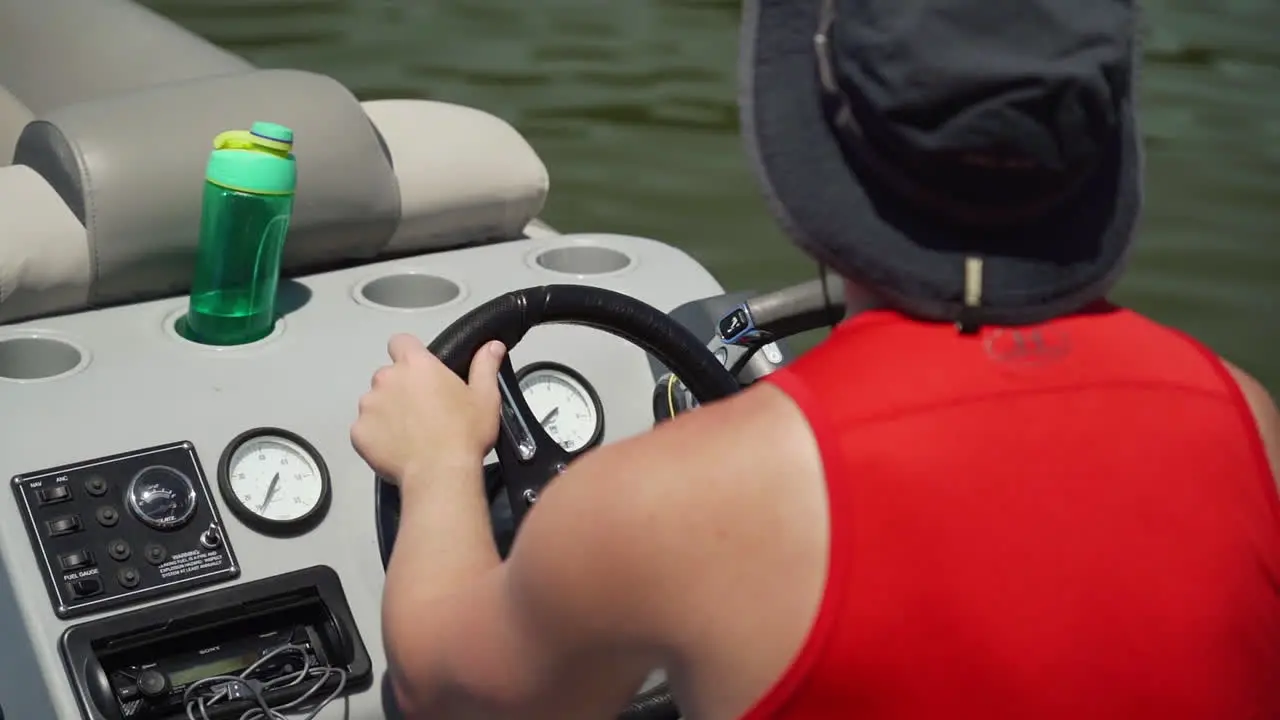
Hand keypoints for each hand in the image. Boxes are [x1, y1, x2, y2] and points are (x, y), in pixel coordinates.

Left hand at [351, 334, 505, 484]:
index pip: (400, 342)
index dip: (408, 353)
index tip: (419, 370)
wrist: (440, 475)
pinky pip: (365, 429)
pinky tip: (396, 448)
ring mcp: (368, 406)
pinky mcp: (358, 432)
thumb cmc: (464, 434)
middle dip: (400, 389)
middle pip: (387, 376)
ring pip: (374, 402)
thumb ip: (485, 366)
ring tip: (409, 433)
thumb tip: (492, 346)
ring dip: (386, 412)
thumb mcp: (485, 397)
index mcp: (416, 365)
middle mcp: (387, 379)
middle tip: (422, 410)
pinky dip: (376, 437)